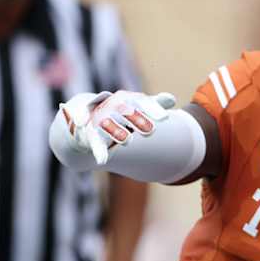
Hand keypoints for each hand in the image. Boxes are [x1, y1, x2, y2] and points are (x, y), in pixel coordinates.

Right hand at [59, 90, 176, 165]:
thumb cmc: (120, 112)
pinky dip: (98, 151)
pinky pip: (95, 142)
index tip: (165, 118)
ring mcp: (101, 120)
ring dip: (117, 132)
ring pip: (108, 125)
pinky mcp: (91, 134)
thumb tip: (171, 99)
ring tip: (127, 141)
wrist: (87, 116)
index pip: (141, 102)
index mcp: (127, 99)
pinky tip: (102, 161)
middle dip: (137, 119)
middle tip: (151, 131)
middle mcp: (112, 107)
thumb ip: (153, 104)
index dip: (152, 109)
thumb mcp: (137, 106)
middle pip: (125, 111)